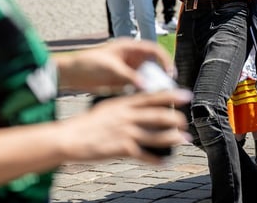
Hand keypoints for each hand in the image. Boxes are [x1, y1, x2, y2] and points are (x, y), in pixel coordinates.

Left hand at [55, 38, 175, 93]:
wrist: (71, 74)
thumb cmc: (87, 63)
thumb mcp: (111, 69)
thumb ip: (129, 77)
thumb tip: (146, 85)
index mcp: (130, 48)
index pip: (154, 50)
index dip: (165, 60)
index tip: (170, 72)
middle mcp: (131, 58)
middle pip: (153, 66)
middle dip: (160, 76)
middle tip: (165, 89)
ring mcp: (127, 70)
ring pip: (146, 78)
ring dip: (151, 86)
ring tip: (155, 97)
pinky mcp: (122, 82)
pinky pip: (137, 87)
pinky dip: (141, 93)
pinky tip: (143, 100)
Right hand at [63, 90, 192, 163]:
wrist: (70, 138)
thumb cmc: (87, 124)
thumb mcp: (107, 108)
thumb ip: (124, 107)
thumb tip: (140, 106)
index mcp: (124, 104)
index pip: (152, 97)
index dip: (172, 95)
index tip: (186, 95)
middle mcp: (127, 116)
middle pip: (158, 116)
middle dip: (176, 119)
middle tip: (185, 122)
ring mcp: (125, 132)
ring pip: (156, 135)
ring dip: (172, 138)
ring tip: (184, 139)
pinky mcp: (122, 148)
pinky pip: (144, 154)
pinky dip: (156, 159)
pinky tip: (165, 161)